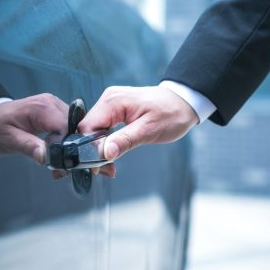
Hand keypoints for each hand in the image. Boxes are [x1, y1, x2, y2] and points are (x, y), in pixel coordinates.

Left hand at [0, 93, 67, 163]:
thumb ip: (29, 147)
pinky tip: (58, 152)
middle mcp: (52, 103)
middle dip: (71, 148)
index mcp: (42, 107)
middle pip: (74, 127)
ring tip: (58, 162)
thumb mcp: (8, 140)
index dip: (68, 147)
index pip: (66, 127)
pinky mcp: (55, 111)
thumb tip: (46, 157)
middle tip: (61, 169)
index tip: (63, 165)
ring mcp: (55, 106)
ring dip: (70, 146)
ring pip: (74, 128)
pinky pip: (68, 126)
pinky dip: (66, 140)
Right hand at [78, 86, 198, 160]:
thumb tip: (105, 152)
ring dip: (99, 148)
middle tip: (107, 169)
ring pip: (94, 130)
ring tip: (110, 164)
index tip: (98, 166)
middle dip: (93, 151)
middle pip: (87, 130)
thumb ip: (125, 141)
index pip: (87, 127)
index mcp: (113, 101)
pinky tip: (113, 151)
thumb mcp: (149, 130)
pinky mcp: (115, 109)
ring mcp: (111, 103)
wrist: (183, 103)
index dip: (88, 149)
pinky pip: (103, 127)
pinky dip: (106, 141)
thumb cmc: (171, 114)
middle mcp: (108, 99)